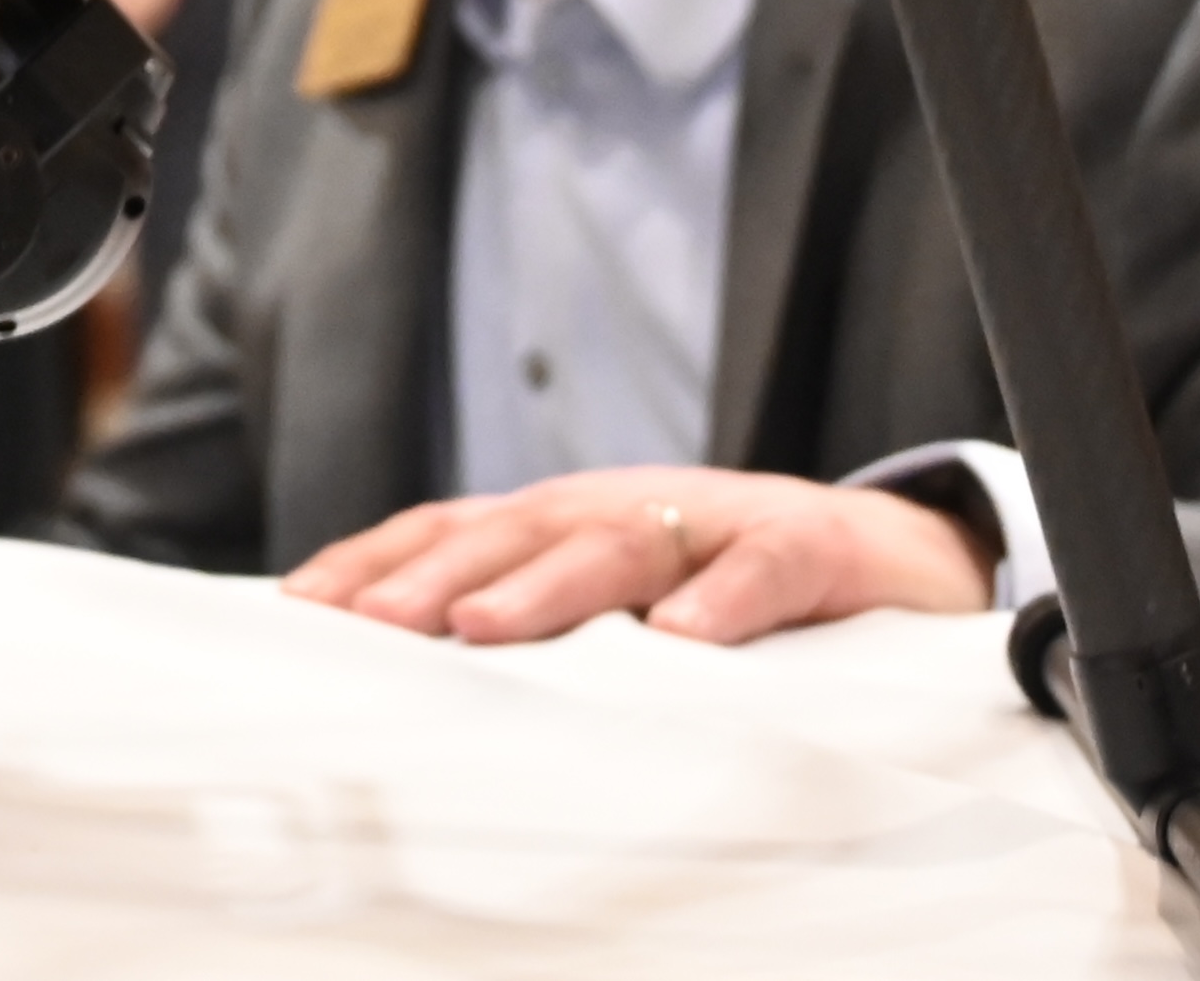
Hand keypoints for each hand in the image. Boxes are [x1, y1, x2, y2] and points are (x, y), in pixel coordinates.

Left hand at [286, 465, 991, 646]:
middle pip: (516, 532)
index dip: (379, 563)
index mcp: (573, 523)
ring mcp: (716, 521)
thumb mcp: (628, 609)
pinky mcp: (811, 546)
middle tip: (368, 626)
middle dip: (433, 578)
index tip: (302, 609)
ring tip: (481, 628)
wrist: (897, 556)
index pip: (455, 532)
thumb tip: (424, 691)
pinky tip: (685, 636)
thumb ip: (544, 635)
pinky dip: (724, 596)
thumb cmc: (735, 589)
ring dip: (546, 585)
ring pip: (620, 544)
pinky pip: (764, 566)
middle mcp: (627, 508)